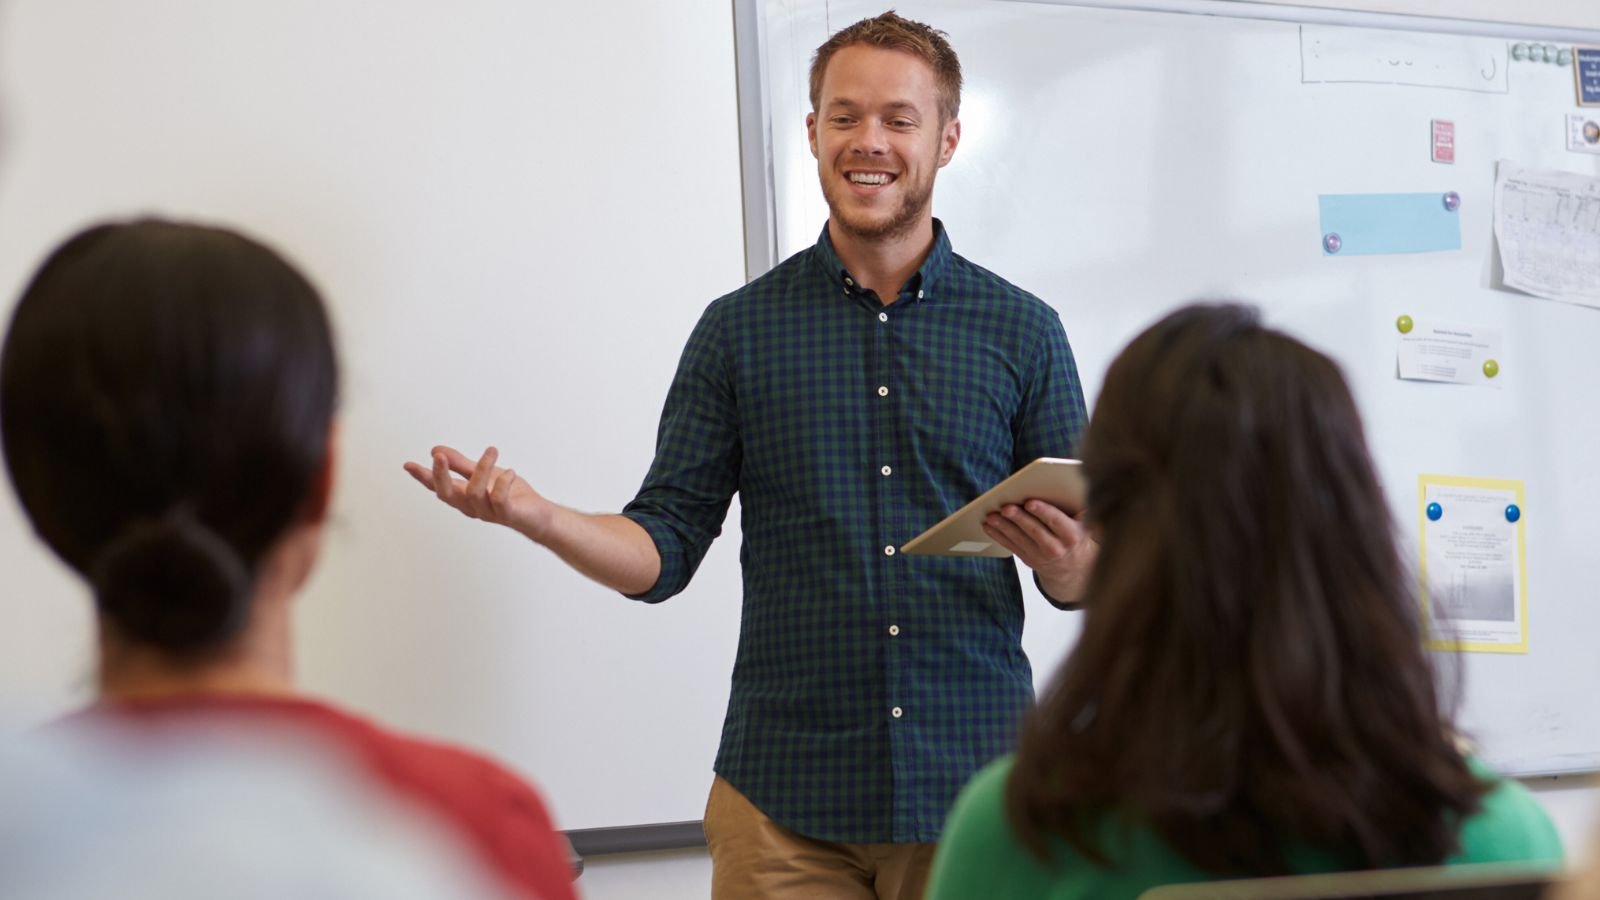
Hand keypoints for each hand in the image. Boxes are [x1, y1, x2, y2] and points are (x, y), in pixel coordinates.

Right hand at [403, 445, 550, 539]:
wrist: (538, 515)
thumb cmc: (511, 496)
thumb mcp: (483, 473)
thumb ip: (460, 464)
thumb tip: (435, 451)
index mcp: (464, 496)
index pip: (438, 486)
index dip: (423, 476)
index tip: (408, 464)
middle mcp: (471, 506)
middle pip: (448, 494)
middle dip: (441, 475)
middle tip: (439, 456)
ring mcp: (488, 511)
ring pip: (475, 492)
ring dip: (482, 468)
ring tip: (492, 452)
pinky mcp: (507, 513)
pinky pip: (499, 500)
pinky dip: (502, 483)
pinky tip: (510, 472)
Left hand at [983, 499, 1096, 604]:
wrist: (1072, 567)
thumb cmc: (1075, 536)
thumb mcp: (1085, 524)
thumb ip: (1081, 510)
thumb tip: (1073, 490)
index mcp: (1072, 535)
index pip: (1056, 521)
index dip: (1043, 512)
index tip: (1030, 502)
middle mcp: (1056, 547)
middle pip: (1034, 530)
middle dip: (1019, 518)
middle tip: (1005, 507)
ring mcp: (1040, 555)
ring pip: (1019, 539)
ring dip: (1003, 526)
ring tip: (992, 515)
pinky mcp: (1027, 559)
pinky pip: (1011, 546)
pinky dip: (998, 535)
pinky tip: (989, 526)